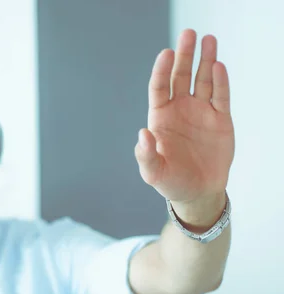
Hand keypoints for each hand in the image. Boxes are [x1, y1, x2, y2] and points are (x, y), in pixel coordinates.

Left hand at [135, 29, 234, 212]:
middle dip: (184, 56)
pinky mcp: (220, 119)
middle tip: (188, 33)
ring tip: (208, 39)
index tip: (166, 53)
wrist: (198, 192)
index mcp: (160, 117)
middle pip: (181, 77)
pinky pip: (220, 96)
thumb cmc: (171, 181)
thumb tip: (142, 135)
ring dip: (205, 60)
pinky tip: (219, 65)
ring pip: (202, 81)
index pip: (159, 88)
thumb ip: (146, 154)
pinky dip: (220, 82)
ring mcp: (200, 112)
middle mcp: (179, 109)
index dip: (161, 71)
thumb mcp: (153, 172)